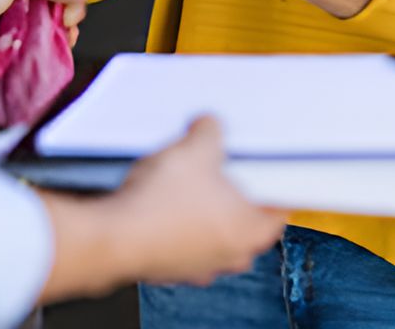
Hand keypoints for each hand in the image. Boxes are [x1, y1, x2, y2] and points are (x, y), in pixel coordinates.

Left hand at [0, 0, 89, 75]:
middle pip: (66, 0)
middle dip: (72, 7)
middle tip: (65, 12)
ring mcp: (24, 22)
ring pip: (59, 26)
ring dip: (64, 30)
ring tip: (57, 30)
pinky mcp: (19, 49)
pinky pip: (45, 51)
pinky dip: (52, 51)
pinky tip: (52, 47)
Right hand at [37, 117, 287, 301]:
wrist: (113, 236)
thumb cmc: (161, 203)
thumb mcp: (195, 149)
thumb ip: (211, 132)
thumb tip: (209, 125)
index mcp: (252, 231)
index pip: (280, 207)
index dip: (273, 181)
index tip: (266, 166)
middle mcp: (231, 256)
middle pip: (246, 219)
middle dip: (234, 193)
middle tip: (222, 166)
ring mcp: (200, 267)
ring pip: (213, 232)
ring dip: (204, 210)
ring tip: (186, 181)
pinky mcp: (170, 269)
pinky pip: (184, 242)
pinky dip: (178, 225)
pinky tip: (162, 201)